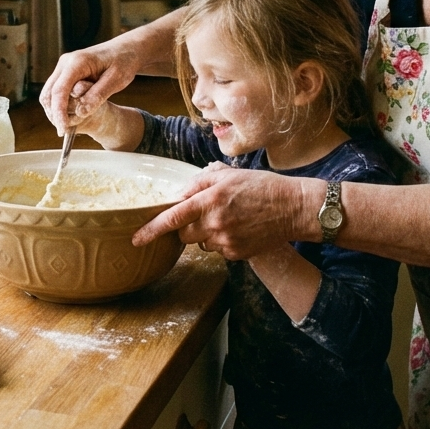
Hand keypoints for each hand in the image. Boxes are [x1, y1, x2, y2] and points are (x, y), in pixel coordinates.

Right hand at [40, 8, 184, 133]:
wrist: (126, 50)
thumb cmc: (123, 62)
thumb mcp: (116, 80)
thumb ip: (98, 95)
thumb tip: (80, 112)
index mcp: (77, 62)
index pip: (60, 90)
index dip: (59, 112)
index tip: (63, 129)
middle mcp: (66, 63)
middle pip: (48, 93)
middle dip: (54, 114)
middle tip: (65, 131)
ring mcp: (63, 67)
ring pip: (49, 94)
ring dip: (55, 111)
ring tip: (68, 125)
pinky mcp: (65, 73)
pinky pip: (55, 92)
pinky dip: (59, 105)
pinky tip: (69, 116)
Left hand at [132, 163, 311, 260]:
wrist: (293, 208)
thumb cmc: (261, 187)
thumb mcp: (228, 174)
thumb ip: (200, 182)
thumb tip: (179, 195)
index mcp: (210, 200)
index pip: (173, 217)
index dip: (151, 229)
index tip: (136, 239)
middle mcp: (215, 223)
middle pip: (184, 234)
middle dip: (188, 227)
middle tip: (206, 214)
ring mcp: (227, 241)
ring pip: (201, 243)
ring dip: (206, 234)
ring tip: (230, 219)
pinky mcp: (237, 254)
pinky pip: (218, 251)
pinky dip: (223, 242)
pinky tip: (239, 229)